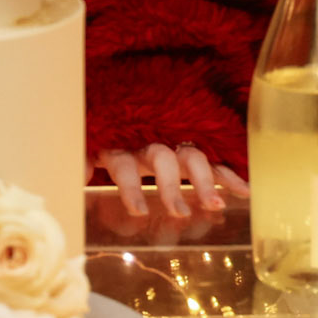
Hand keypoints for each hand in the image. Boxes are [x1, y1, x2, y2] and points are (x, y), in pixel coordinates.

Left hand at [87, 144, 248, 219]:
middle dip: (171, 186)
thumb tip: (73, 181)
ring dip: (205, 180)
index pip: (125, 165)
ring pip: (190, 157)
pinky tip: (244, 191)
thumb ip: (80, 164)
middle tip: (179, 213)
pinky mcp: (189, 147)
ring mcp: (172, 142)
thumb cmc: (102, 139)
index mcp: (119, 145)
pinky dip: (227, 173)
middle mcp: (148, 141)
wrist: (119, 104)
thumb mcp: (86, 150)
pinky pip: (212, 158)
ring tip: (216, 205)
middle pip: (162, 159)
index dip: (131, 187)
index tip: (138, 210)